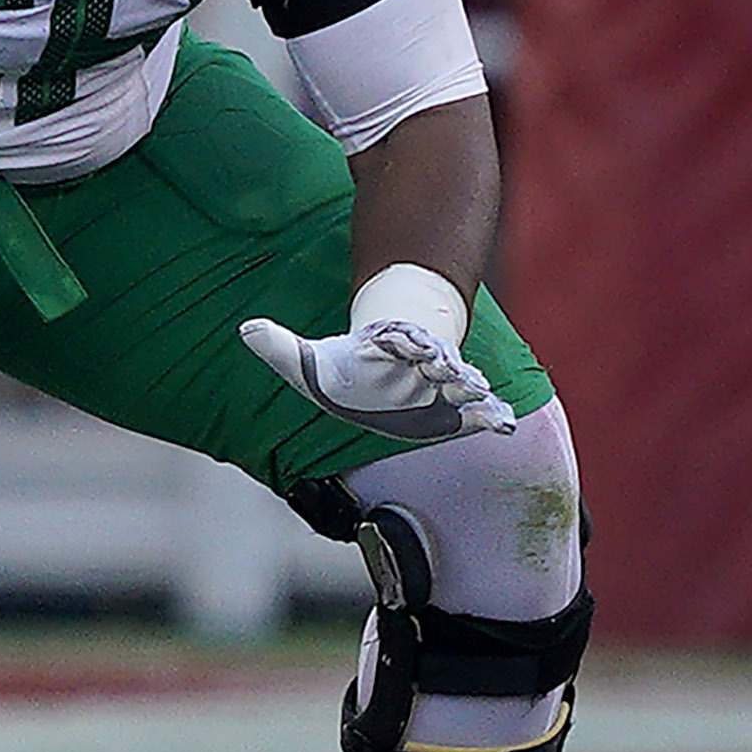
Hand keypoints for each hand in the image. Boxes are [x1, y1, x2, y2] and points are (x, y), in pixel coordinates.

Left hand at [240, 310, 514, 443]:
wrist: (380, 381)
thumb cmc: (346, 373)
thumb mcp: (309, 363)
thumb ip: (280, 348)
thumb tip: (245, 328)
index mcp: (386, 349)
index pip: (400, 338)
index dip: (406, 339)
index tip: (412, 339)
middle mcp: (418, 364)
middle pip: (436, 357)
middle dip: (441, 361)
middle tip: (445, 364)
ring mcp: (441, 387)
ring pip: (461, 381)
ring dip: (468, 386)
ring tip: (479, 391)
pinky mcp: (455, 412)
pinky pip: (480, 413)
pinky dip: (492, 416)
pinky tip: (505, 423)